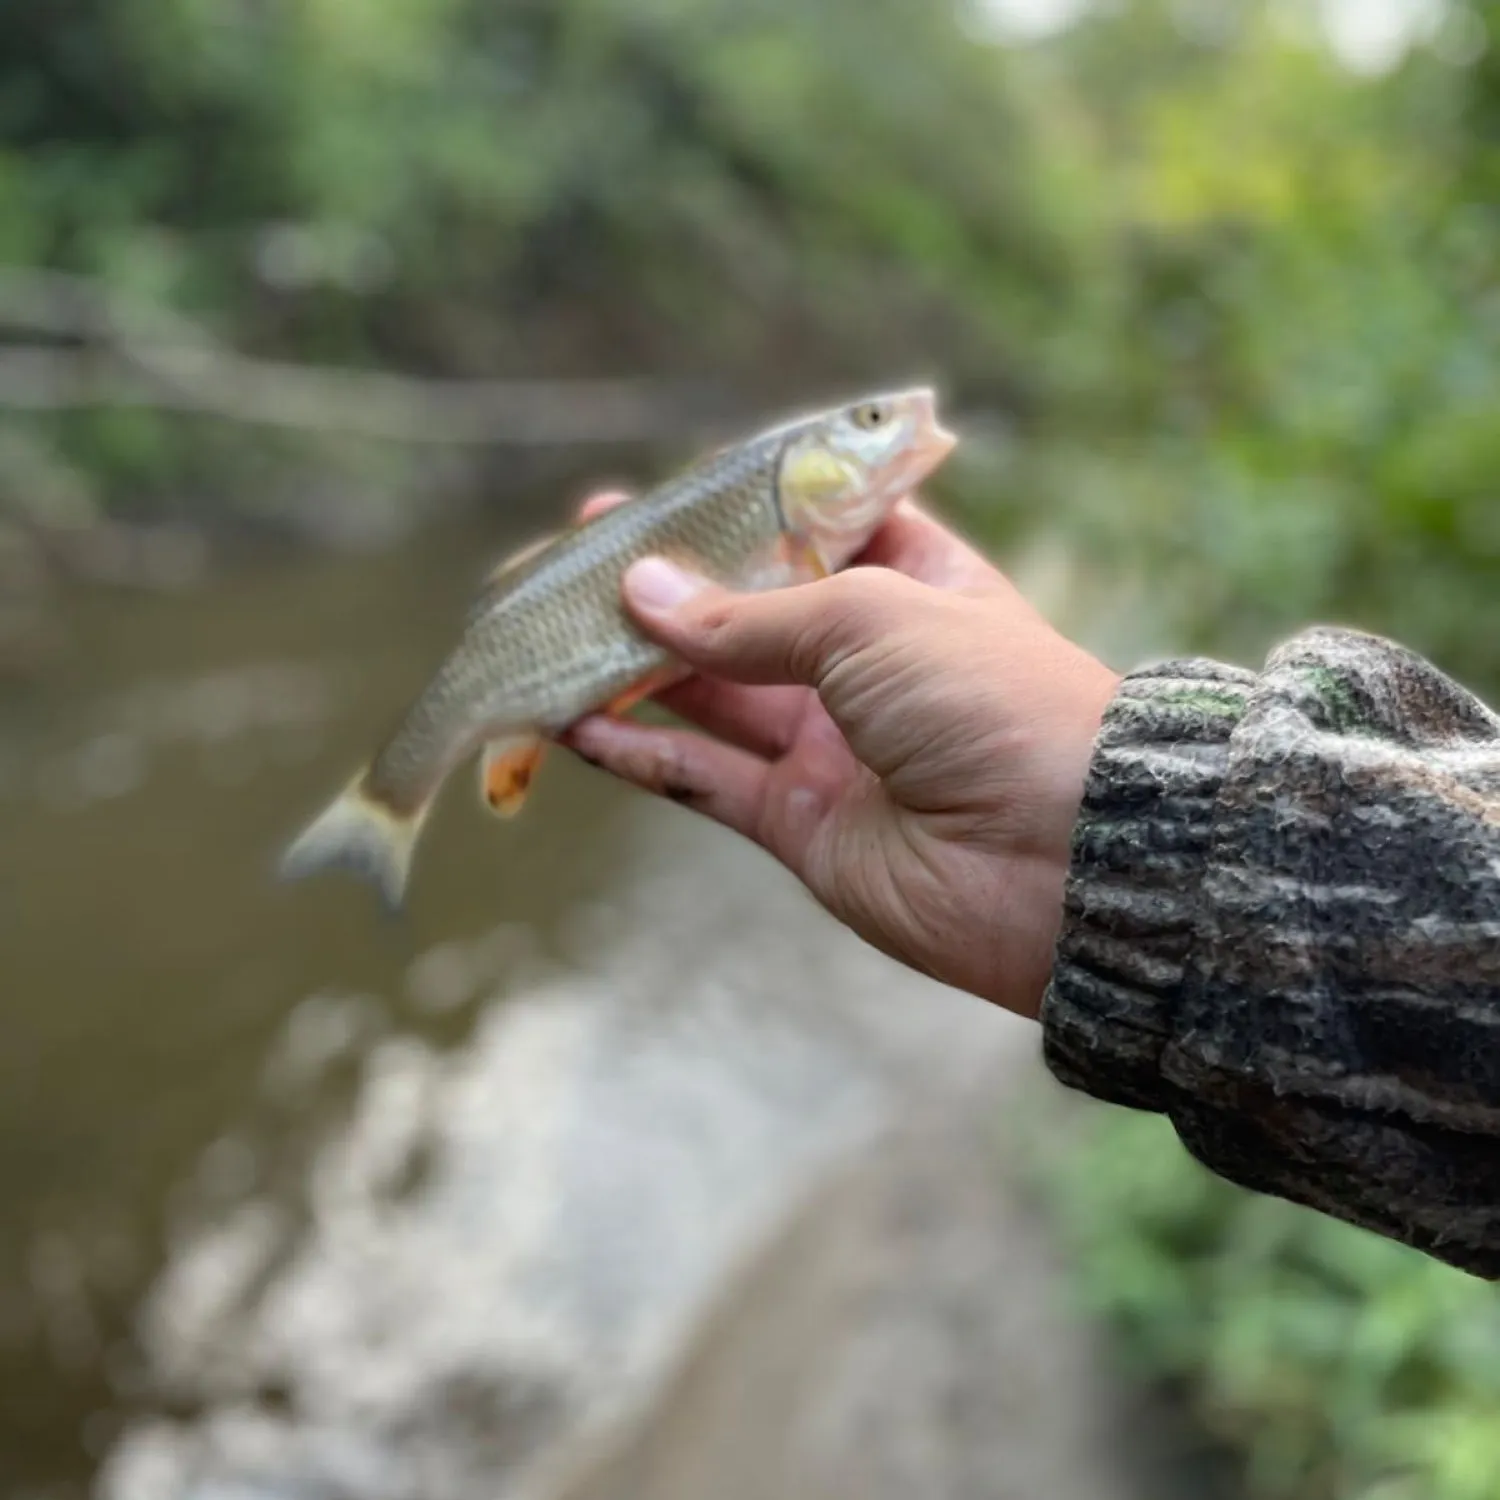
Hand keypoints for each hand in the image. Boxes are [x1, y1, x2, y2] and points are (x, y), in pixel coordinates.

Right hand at [563, 493, 1119, 1019]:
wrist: (1058, 860)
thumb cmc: (989, 700)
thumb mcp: (871, 618)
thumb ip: (748, 616)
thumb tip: (641, 593)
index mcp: (914, 585)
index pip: (815, 533)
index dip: (742, 512)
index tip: (668, 493)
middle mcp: (870, 664)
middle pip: (745, 616)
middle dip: (665, 588)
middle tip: (580, 555)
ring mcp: (831, 746)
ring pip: (710, 698)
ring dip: (633, 669)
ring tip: (553, 634)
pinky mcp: (801, 824)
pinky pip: (705, 781)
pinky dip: (642, 753)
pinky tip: (577, 723)